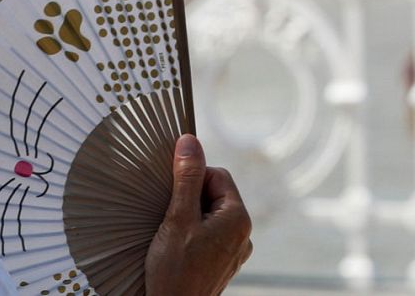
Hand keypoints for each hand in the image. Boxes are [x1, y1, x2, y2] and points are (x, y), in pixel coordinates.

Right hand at [145, 134, 252, 295]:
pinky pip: (210, 236)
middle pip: (215, 195)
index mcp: (238, 218)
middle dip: (190, 198)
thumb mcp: (178, 218)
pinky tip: (177, 248)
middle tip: (171, 216)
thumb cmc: (175, 272)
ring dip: (190, 217)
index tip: (173, 191)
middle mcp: (243, 234)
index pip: (218, 176)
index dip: (193, 178)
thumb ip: (186, 179)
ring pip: (210, 216)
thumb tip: (190, 142)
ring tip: (172, 235)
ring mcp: (234, 251)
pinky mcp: (223, 263)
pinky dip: (192, 235)